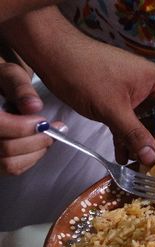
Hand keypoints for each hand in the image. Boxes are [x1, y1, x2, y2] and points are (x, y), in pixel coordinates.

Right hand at [0, 61, 65, 175]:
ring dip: (37, 152)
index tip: (43, 121)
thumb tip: (34, 106)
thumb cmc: (2, 82)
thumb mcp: (9, 75)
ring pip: (10, 164)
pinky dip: (31, 158)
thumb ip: (20, 87)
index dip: (22, 127)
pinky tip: (38, 144)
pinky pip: (12, 169)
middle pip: (6, 149)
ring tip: (49, 137)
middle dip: (36, 141)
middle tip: (55, 130)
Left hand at [3, 7, 154, 166]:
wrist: (52, 56)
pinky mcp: (119, 103)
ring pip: (152, 122)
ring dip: (149, 143)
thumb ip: (135, 135)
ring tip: (147, 164)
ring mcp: (135, 95)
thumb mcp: (112, 109)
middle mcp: (150, 88)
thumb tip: (154, 159)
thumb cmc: (85, 73)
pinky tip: (124, 159)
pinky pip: (132, 124)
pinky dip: (130, 140)